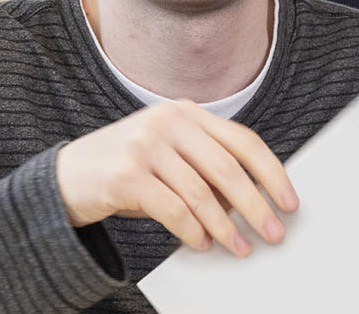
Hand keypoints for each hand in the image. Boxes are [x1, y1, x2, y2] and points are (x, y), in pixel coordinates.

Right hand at [55, 100, 298, 256]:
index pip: (242, 140)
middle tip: (272, 233)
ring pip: (202, 194)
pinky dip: (193, 232)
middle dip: (256, 207)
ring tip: (238, 247)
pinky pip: (174, 210)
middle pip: (227, 168)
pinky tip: (200, 243)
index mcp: (184, 112)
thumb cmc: (127, 168)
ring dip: (225, 227)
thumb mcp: (168, 155)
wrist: (69, 175)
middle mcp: (166, 121)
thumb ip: (204, 166)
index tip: (289, 202)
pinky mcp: (126, 173)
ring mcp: (145, 145)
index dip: (272, 173)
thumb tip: (252, 201)